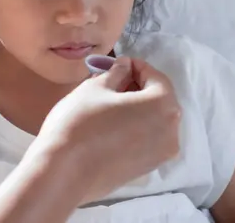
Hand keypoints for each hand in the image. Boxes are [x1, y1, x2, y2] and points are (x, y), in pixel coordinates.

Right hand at [32, 56, 181, 204]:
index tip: (117, 63)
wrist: (63, 172)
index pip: (156, 77)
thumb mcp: (95, 88)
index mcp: (163, 105)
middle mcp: (171, 131)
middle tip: (112, 81)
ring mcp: (161, 154)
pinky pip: (146, 140)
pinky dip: (134, 128)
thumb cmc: (80, 123)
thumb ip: (116, 73)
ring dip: (136, 108)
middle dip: (138, 87)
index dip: (136, 66)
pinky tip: (110, 126)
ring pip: (153, 121)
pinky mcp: (147, 169)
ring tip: (108, 104)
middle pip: (159, 100)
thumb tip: (125, 67)